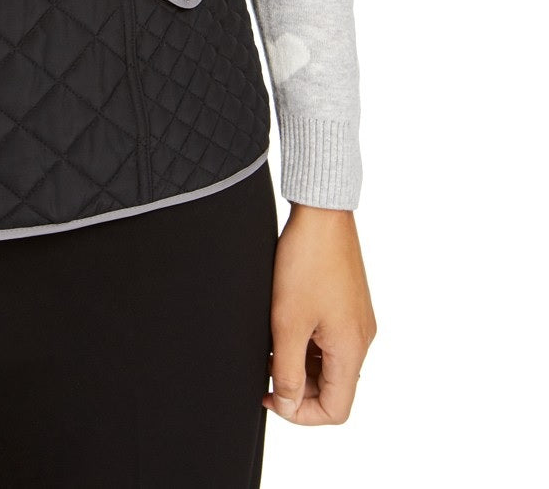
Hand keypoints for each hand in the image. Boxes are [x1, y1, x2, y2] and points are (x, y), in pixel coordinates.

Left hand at [264, 203, 376, 425]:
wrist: (322, 213)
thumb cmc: (306, 262)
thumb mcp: (287, 323)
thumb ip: (287, 370)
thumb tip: (287, 405)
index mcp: (352, 349)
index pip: (337, 410)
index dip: (302, 415)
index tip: (270, 396)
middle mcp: (361, 340)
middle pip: (335, 389)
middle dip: (299, 389)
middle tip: (265, 371)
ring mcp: (357, 321)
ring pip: (331, 364)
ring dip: (301, 365)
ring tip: (271, 345)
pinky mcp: (349, 305)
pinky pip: (330, 340)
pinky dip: (308, 344)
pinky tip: (284, 325)